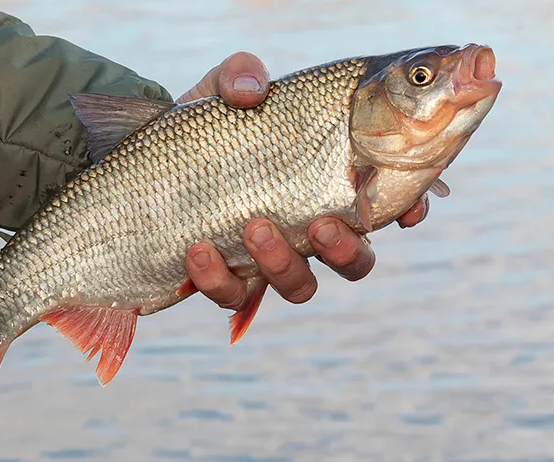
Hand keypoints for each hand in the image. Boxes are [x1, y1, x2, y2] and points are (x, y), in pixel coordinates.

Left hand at [179, 52, 429, 309]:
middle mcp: (305, 229)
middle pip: (356, 260)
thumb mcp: (219, 91)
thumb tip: (252, 89)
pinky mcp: (227, 281)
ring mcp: (268, 260)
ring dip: (284, 264)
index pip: (383, 203)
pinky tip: (197, 249)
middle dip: (348, 250)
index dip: (406, 208)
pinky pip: (235, 295)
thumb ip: (239, 74)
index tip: (407, 209)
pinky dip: (219, 278)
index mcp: (323, 184)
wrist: (146, 169)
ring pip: (301, 287)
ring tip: (254, 227)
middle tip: (322, 224)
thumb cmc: (201, 130)